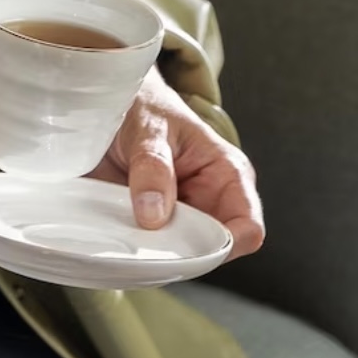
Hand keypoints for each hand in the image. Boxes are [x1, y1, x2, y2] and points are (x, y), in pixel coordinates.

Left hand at [91, 71, 264, 255]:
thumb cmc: (145, 109)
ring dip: (152, 251)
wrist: (111, 102)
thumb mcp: (150, 131)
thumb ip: (153, 169)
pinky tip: (116, 238)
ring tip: (126, 237)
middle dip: (181, 254)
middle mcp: (209, 201)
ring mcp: (179, 215)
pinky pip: (147, 247)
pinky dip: (132, 247)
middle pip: (210, 250)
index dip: (224, 245)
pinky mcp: (149, 221)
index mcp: (228, 176)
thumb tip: (154, 216)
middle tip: (146, 244)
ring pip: (178, 254)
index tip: (188, 247)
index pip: (247, 227)